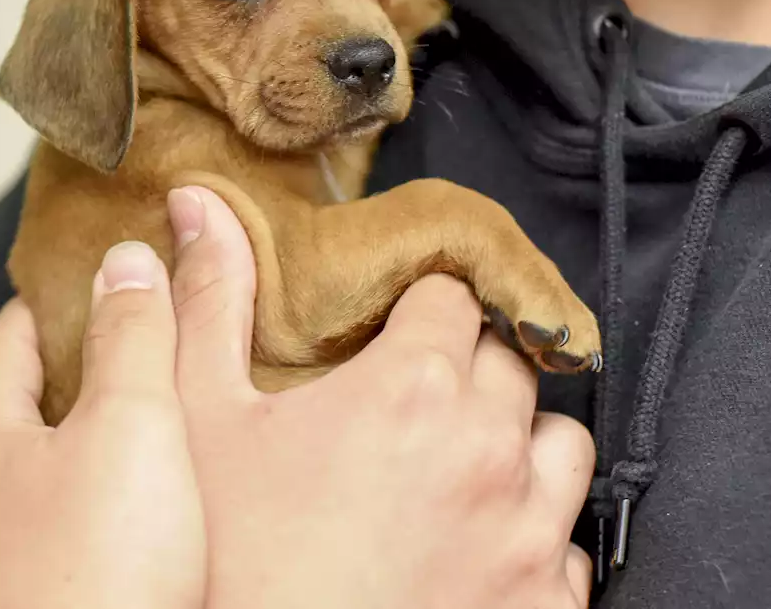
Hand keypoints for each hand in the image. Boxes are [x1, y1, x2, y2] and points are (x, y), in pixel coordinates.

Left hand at [0, 242, 204, 608]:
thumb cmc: (97, 579)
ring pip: (9, 504)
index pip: (7, 348)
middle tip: (114, 371)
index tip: (77, 286)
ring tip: (116, 468)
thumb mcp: (133, 428)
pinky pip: (22, 565)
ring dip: (53, 476)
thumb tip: (124, 260)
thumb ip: (133, 337)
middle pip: (2, 427)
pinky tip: (98, 559)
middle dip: (53, 394)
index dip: (46, 309)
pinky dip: (57, 541)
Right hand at [167, 185, 593, 608]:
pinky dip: (536, 535)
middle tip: (410, 403)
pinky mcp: (547, 605)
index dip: (418, 303)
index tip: (396, 327)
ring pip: (561, 444)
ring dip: (518, 443)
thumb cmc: (228, 560)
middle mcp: (490, 449)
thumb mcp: (198, 421)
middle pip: (510, 361)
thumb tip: (198, 203)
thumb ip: (208, 302)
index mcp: (413, 386)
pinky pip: (572, 546)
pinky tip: (476, 548)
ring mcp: (529, 533)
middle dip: (467, 366)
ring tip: (455, 470)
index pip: (450, 294)